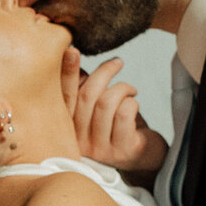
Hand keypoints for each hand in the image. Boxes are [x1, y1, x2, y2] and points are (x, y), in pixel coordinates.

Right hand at [61, 49, 168, 174]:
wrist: (142, 156)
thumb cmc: (115, 124)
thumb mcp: (94, 107)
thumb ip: (81, 87)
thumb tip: (70, 53)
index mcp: (67, 129)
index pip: (63, 98)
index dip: (66, 73)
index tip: (72, 49)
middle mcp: (79, 143)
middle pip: (87, 96)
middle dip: (104, 73)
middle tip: (117, 63)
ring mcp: (100, 150)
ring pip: (106, 103)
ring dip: (122, 88)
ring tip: (130, 89)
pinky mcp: (122, 151)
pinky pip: (124, 114)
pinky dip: (132, 102)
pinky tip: (134, 104)